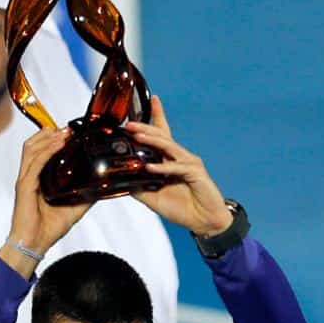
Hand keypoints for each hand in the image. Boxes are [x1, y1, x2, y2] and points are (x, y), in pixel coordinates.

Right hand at [1, 128, 91, 276]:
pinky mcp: (25, 186)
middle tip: (67, 129)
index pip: (41, 151)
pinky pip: (35, 164)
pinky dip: (46, 151)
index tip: (69, 132)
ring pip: (31, 149)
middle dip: (50, 133)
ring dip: (47, 138)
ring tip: (63, 132)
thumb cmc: (48, 228)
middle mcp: (30, 176)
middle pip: (33, 145)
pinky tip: (58, 144)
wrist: (34, 244)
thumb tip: (102, 188)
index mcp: (39, 179)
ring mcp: (26, 180)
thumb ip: (86, 196)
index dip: (53, 138)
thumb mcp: (74, 208)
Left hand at [126, 97, 232, 235]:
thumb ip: (138, 186)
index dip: (158, 116)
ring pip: (169, 147)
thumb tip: (119, 180)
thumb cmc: (181, 208)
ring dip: (152, 141)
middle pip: (162, 136)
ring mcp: (189, 163)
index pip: (163, 133)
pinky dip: (163, 168)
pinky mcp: (196, 173)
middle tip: (129, 123)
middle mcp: (180, 157)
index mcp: (170, 160)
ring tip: (137, 136)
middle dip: (145, 128)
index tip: (152, 100)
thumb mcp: (153, 197)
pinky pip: (177, 167)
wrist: (204, 222)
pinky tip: (150, 167)